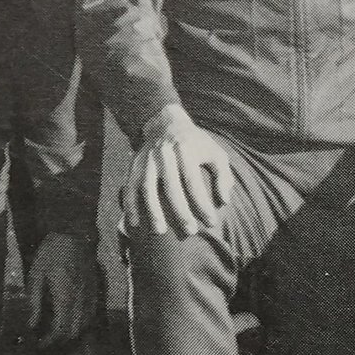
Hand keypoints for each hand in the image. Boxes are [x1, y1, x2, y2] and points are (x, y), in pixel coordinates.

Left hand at [24, 232, 102, 348]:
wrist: (74, 234)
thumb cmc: (52, 253)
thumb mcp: (36, 275)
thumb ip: (34, 301)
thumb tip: (31, 324)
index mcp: (65, 297)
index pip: (60, 329)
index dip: (49, 341)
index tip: (39, 344)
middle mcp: (81, 300)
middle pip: (74, 332)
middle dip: (59, 341)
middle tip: (45, 341)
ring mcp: (91, 296)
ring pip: (84, 326)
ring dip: (71, 335)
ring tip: (56, 334)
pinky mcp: (95, 292)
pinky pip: (91, 316)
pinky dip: (81, 325)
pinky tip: (71, 322)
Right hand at [125, 108, 231, 237]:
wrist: (165, 123)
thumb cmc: (196, 144)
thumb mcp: (215, 152)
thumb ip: (224, 176)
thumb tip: (225, 202)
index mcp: (186, 150)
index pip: (194, 181)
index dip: (203, 203)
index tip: (211, 223)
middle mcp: (164, 154)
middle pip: (171, 186)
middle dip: (180, 211)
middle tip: (190, 231)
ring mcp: (147, 160)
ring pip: (147, 187)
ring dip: (152, 210)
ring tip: (160, 231)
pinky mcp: (135, 165)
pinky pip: (130, 187)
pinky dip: (130, 205)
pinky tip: (135, 224)